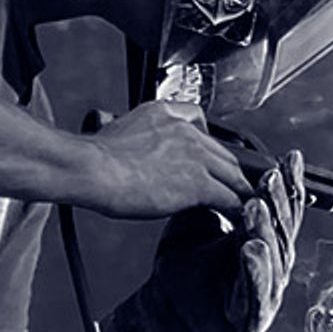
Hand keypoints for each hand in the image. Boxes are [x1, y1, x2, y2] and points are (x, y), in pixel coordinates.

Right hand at [80, 100, 254, 221]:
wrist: (93, 169)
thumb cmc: (95, 160)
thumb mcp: (117, 129)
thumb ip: (136, 134)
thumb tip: (129, 144)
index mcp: (165, 114)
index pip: (199, 120)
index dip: (208, 143)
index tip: (208, 157)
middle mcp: (186, 131)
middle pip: (223, 152)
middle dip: (229, 171)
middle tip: (232, 187)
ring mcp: (195, 156)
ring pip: (233, 175)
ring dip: (238, 191)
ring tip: (240, 205)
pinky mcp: (198, 183)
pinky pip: (230, 197)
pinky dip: (236, 209)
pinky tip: (236, 217)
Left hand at [146, 147, 306, 331]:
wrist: (170, 320)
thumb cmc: (187, 276)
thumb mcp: (198, 226)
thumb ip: (211, 199)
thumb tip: (214, 160)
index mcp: (261, 240)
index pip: (279, 208)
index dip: (287, 184)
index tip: (289, 159)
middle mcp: (270, 264)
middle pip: (282, 229)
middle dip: (279, 202)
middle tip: (271, 177)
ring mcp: (265, 291)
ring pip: (274, 257)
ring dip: (267, 230)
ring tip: (257, 207)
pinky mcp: (252, 317)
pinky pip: (258, 291)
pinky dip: (256, 270)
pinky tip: (252, 249)